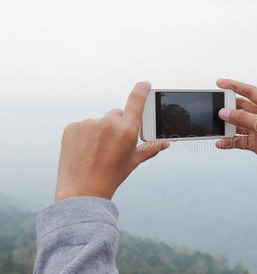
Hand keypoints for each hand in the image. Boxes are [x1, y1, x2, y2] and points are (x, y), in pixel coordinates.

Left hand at [55, 82, 169, 201]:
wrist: (82, 190)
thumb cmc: (112, 176)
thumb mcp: (134, 161)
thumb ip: (151, 148)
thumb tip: (166, 143)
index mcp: (127, 130)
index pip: (136, 100)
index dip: (142, 89)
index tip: (145, 83)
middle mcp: (108, 122)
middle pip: (117, 114)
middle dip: (118, 124)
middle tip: (114, 143)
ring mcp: (88, 123)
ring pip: (99, 121)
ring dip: (100, 131)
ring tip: (97, 151)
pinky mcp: (72, 127)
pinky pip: (82, 126)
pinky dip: (84, 135)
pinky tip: (84, 150)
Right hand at [215, 79, 256, 199]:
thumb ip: (244, 119)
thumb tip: (224, 113)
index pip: (250, 91)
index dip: (234, 86)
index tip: (219, 83)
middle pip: (242, 108)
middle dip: (228, 108)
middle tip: (213, 108)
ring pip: (238, 124)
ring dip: (227, 126)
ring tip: (214, 127)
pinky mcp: (256, 143)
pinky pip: (238, 140)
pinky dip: (229, 141)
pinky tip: (221, 143)